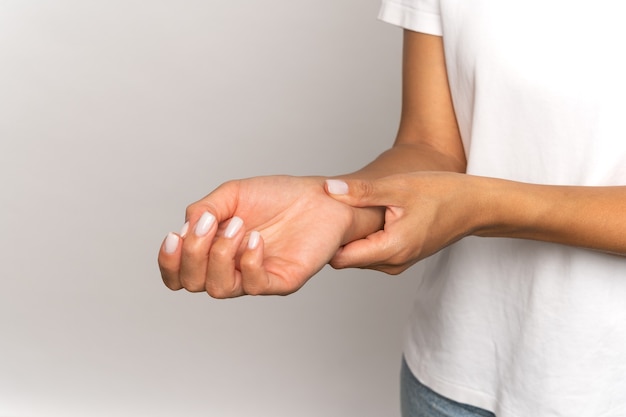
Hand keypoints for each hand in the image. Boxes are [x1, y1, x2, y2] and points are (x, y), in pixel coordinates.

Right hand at [158, 175, 381, 297]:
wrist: (321, 197)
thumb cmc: (278, 196)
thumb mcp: (232, 194)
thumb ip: (203, 209)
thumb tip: (185, 228)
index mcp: (214, 250)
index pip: (179, 274)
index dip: (169, 262)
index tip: (174, 236)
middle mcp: (232, 268)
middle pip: (193, 283)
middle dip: (193, 254)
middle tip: (210, 223)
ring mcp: (255, 276)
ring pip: (219, 289)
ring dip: (221, 254)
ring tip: (239, 225)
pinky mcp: (281, 280)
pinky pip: (255, 285)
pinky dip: (249, 261)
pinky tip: (256, 238)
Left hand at [325, 172, 482, 273]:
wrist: (474, 206)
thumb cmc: (442, 193)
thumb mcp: (398, 186)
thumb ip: (361, 192)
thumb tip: (328, 189)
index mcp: (391, 249)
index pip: (340, 258)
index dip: (325, 240)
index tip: (317, 218)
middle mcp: (392, 264)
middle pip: (346, 258)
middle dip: (335, 238)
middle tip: (326, 210)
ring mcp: (397, 263)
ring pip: (358, 256)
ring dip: (350, 237)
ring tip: (346, 210)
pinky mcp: (400, 257)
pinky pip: (372, 252)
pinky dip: (364, 237)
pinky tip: (365, 216)